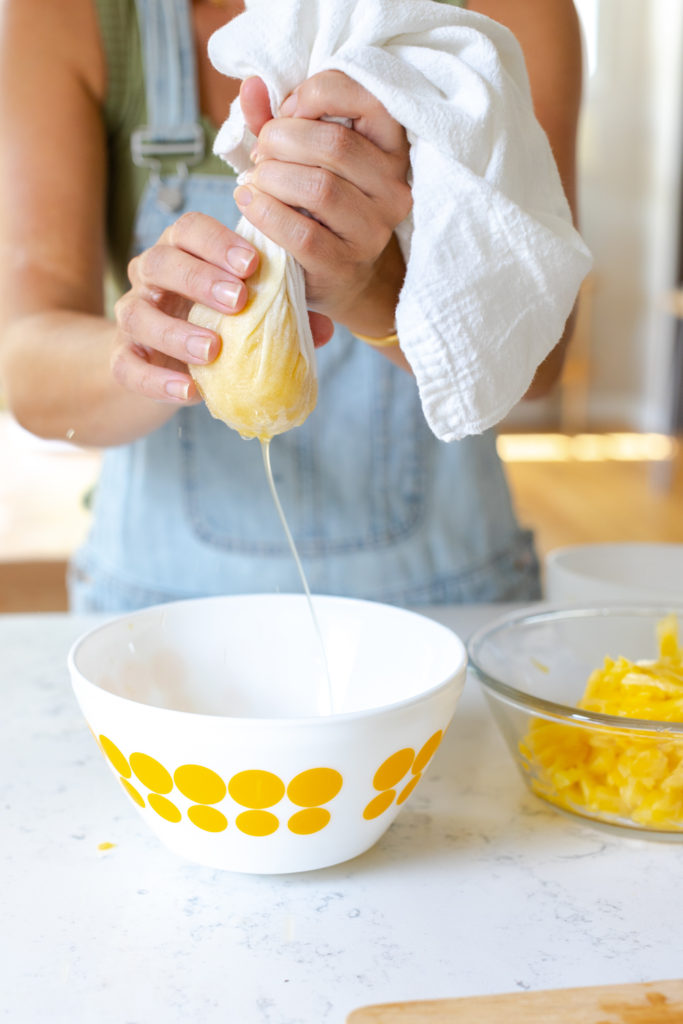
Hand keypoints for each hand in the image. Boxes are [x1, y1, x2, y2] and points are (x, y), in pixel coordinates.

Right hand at [111, 211, 333, 404]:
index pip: (189, 230)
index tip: (252, 263)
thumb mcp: (248, 316)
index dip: (217, 242)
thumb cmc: (214, 326)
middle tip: (238, 300)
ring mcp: (132, 318)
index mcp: (182, 254)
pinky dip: (157, 381)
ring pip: (138, 314)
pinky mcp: (122, 359)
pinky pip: (128, 368)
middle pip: (160, 262)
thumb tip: (327, 329)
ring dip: (176, 331)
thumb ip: (284, 316)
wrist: (164, 366)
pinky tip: (190, 392)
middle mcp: (150, 279)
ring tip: (213, 350)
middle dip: (199, 278)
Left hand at [237, 72, 411, 331]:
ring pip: (320, 188)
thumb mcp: (302, 153)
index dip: (316, 94)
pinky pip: (302, 233)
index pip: (365, 98)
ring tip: (255, 180)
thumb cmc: (317, 203)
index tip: (286, 111)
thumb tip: (251, 85)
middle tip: (261, 152)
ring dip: (272, 177)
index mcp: (391, 148)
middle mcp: (393, 188)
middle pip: (335, 145)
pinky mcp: (345, 264)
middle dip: (282, 140)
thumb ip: (277, 118)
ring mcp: (373, 230)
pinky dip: (266, 212)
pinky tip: (249, 203)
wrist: (339, 274)